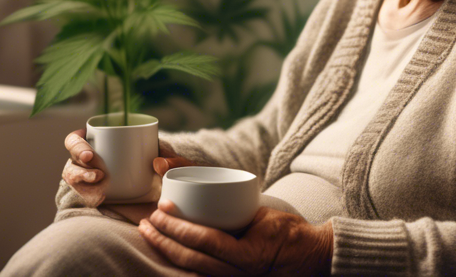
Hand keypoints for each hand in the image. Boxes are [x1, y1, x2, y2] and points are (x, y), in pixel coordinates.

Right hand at [62, 131, 197, 207]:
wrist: (165, 201)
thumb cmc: (166, 172)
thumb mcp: (173, 164)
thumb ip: (174, 161)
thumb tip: (158, 162)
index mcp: (101, 143)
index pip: (76, 139)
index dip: (76, 144)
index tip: (90, 154)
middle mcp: (90, 161)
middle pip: (71, 160)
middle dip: (78, 167)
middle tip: (97, 174)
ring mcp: (89, 181)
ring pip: (72, 178)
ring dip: (82, 181)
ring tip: (101, 185)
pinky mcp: (93, 198)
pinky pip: (81, 196)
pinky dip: (87, 197)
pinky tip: (100, 199)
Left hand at [139, 200, 333, 275]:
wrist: (308, 259)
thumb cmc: (287, 232)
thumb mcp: (263, 217)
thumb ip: (235, 205)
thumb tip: (197, 187)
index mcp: (247, 256)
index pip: (206, 242)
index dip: (179, 227)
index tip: (161, 208)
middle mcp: (238, 274)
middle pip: (191, 258)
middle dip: (163, 239)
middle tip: (147, 220)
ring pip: (190, 269)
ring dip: (165, 251)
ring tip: (148, 233)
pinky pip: (198, 274)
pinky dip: (179, 262)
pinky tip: (164, 250)